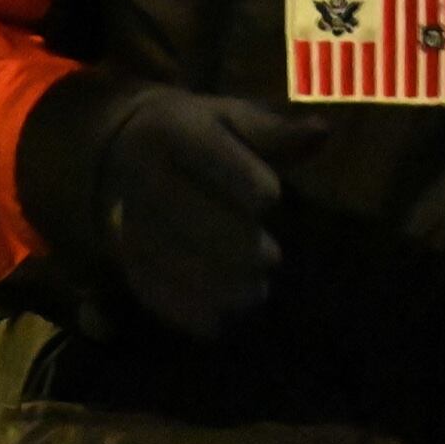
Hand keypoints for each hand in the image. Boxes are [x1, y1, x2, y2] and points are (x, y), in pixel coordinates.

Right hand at [85, 90, 318, 338]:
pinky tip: (220, 322)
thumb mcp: (235, 121)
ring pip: (166, 259)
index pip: (211, 162)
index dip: (247, 186)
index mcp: (172, 132)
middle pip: (186, 217)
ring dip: (213, 284)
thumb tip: (322, 133)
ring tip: (253, 293)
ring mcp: (125, 218)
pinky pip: (148, 287)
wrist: (123, 156)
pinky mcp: (123, 256)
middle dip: (233, 244)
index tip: (270, 199)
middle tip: (269, 259)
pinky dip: (185, 311)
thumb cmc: (201, 136)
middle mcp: (140, 174)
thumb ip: (276, 133)